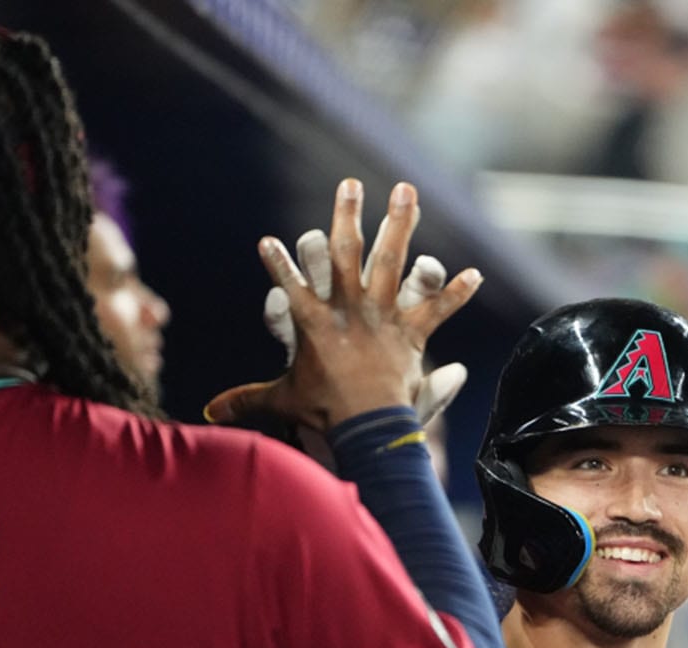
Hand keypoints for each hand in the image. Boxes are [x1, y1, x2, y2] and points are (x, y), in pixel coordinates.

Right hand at [204, 179, 480, 428]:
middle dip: (346, 215)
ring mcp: (382, 315)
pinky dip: (456, 294)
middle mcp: (348, 308)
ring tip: (407, 191)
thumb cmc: (323, 413)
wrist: (366, 424)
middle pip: (345, 253)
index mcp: (313, 321)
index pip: (289, 285)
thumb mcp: (281, 403)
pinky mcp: (411, 332)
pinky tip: (476, 274)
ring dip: (400, 223)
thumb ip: (248, 400)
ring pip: (392, 261)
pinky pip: (437, 310)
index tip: (267, 240)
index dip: (279, 263)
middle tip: (350, 184)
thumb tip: (211, 412)